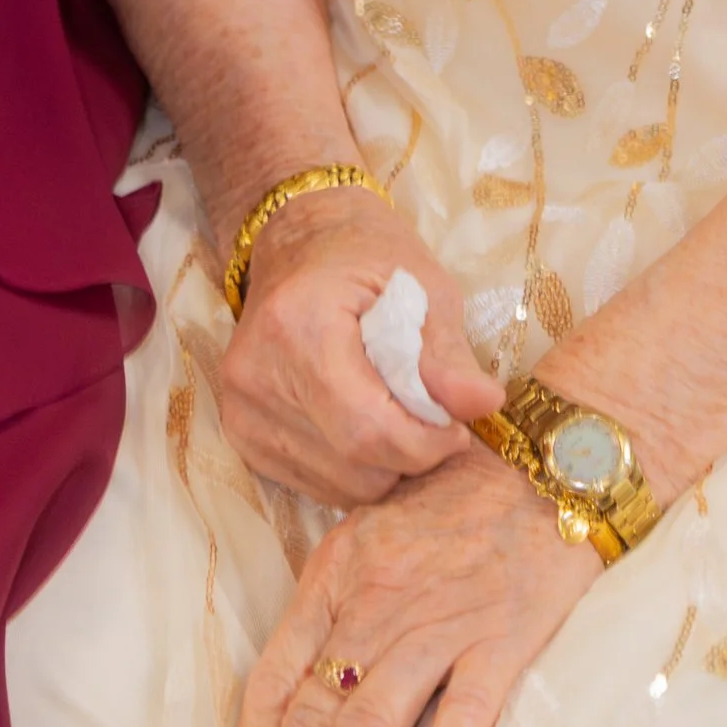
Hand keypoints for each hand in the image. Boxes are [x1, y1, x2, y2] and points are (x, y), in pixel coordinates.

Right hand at [220, 193, 498, 504]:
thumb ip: (446, 353)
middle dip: (410, 457)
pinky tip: (363, 421)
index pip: (367, 429)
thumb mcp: (420, 284)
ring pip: (339, 488)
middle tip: (433, 418)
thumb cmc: (363, 252)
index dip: (426, 444)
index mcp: (297, 327)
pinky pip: (317, 485)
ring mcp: (242, 411)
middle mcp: (255, 377)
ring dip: (385, 467)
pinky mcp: (242, 435)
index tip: (459, 427)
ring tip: (395, 412)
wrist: (294, 238)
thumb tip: (485, 404)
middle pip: (355, 467)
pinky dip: (355, 469)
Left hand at [229, 447, 595, 726]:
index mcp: (335, 576)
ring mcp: (441, 616)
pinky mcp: (506, 629)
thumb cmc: (455, 504)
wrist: (546, 462)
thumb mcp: (372, 539)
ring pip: (374, 716)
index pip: (275, 677)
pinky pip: (472, 692)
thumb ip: (338, 611)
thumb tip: (297, 704)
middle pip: (315, 712)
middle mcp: (376, 599)